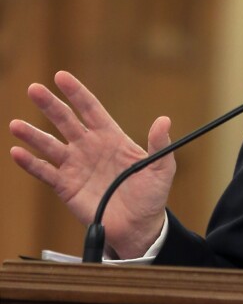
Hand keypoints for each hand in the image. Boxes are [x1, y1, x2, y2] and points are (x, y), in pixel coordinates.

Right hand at [9, 71, 175, 258]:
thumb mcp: (161, 168)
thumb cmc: (151, 195)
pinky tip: (17, 153)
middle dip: (50, 105)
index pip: (91, 109)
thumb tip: (164, 120)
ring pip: (50, 145)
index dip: (77, 93)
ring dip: (33, 134)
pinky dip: (30, 163)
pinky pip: (45, 172)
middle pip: (66, 121)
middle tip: (34, 89)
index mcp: (111, 138)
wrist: (138, 226)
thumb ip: (160, 144)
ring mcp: (75, 166)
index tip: (62, 76)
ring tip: (16, 124)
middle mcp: (90, 148)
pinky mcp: (66, 187)